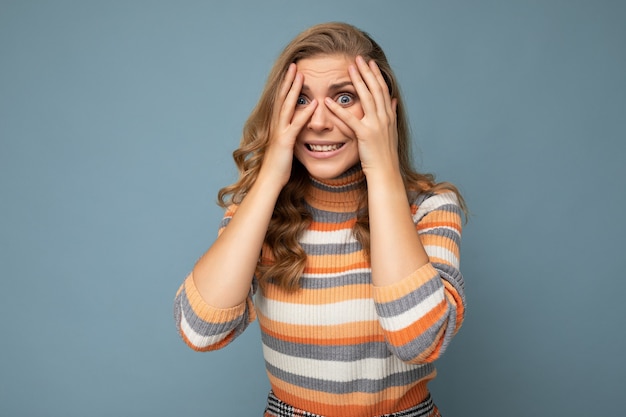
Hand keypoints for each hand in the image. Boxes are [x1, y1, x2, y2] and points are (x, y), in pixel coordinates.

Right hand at [261, 63, 317, 186]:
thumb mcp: (286, 146)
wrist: (269, 181)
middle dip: (289, 81)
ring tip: (300, 75)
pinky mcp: (285, 142)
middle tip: (295, 64)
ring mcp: (280, 133)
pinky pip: (296, 125)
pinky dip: (305, 114)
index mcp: (278, 125)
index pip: (282, 100)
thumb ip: (291, 134)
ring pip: (286, 106)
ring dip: (294, 90)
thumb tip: (297, 128)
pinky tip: (314, 104)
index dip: (288, 85)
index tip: (294, 71)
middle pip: (282, 98)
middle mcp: (276, 125)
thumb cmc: (278, 166)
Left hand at [324, 56, 398, 175]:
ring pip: (367, 98)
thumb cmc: (385, 154)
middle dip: (367, 72)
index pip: (383, 90)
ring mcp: (376, 125)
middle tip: (358, 58)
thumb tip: (393, 100)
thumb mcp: (390, 131)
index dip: (376, 75)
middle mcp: (384, 117)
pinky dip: (338, 110)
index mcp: (389, 116)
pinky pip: (350, 119)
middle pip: (375, 89)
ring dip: (358, 81)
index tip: (370, 62)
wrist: (386, 171)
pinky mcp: (366, 135)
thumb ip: (390, 114)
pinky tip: (328, 101)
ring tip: (349, 68)